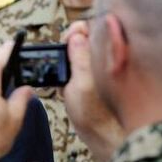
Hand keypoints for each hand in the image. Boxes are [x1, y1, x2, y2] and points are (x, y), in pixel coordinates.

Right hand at [62, 22, 122, 161]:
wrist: (94, 132)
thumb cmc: (91, 112)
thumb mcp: (80, 82)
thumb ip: (79, 58)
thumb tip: (76, 35)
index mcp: (101, 57)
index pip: (91, 30)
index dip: (76, 31)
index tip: (66, 41)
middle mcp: (98, 60)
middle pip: (81, 39)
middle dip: (67, 45)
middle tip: (61, 58)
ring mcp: (90, 70)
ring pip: (74, 54)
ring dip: (64, 60)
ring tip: (61, 74)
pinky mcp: (84, 80)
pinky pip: (71, 67)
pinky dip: (63, 72)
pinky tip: (62, 84)